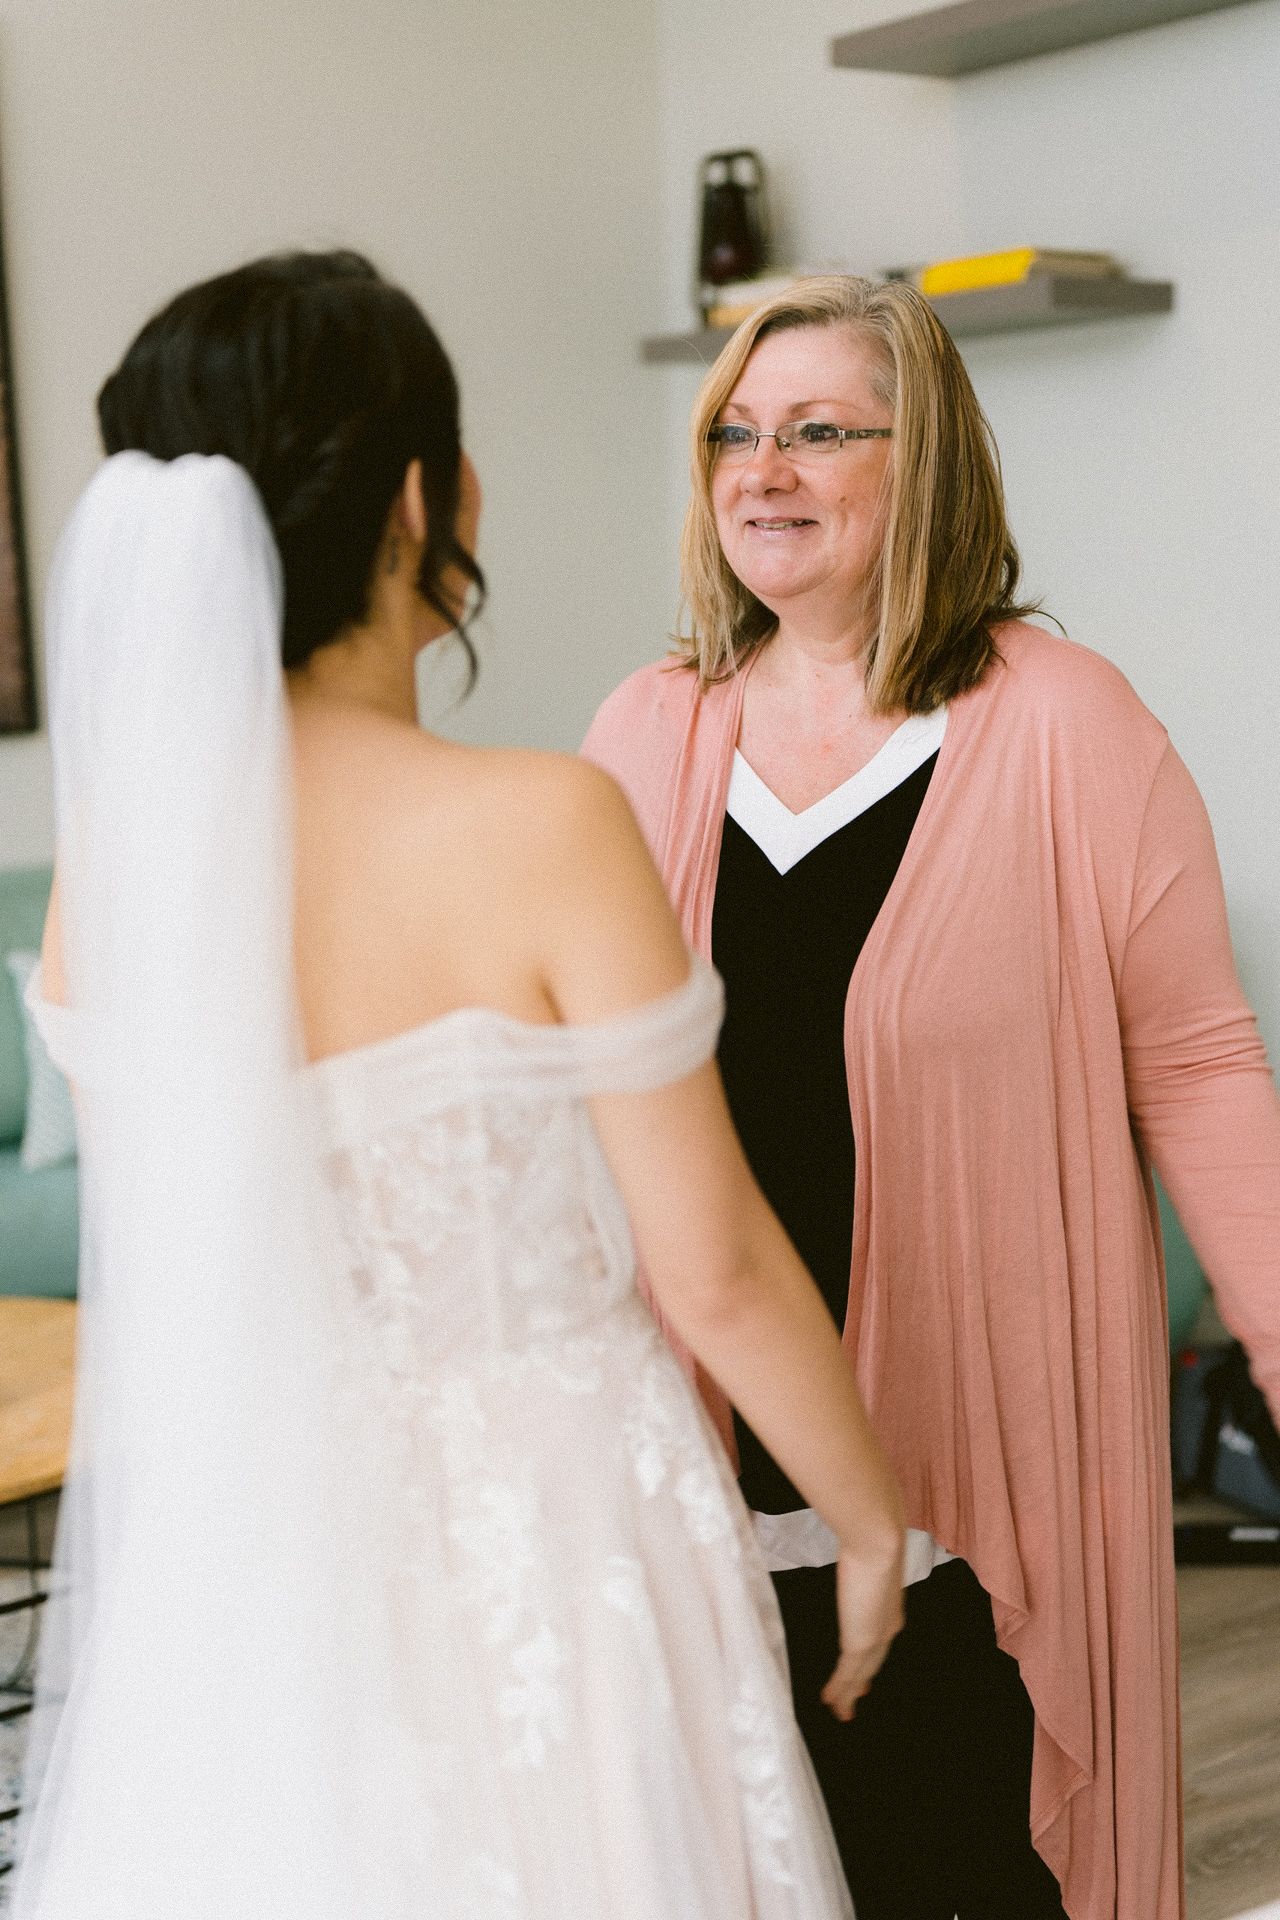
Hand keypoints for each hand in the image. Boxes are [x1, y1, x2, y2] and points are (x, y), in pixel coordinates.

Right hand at [821, 1542, 903, 1720]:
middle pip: (873, 1664)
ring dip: (848, 1693)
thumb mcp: (868, 1553)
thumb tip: (854, 1549)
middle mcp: (887, 1627)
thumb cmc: (872, 1535)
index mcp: (891, 1607)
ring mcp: (874, 1637)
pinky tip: (829, 1701)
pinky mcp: (859, 1642)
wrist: (878, 1541)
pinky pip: (846, 1674)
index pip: (880, 1641)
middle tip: (854, 1702)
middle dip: (862, 1682)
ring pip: (860, 1674)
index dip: (872, 1659)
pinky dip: (838, 1690)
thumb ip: (862, 1561)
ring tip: (839, 1710)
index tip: (866, 1673)